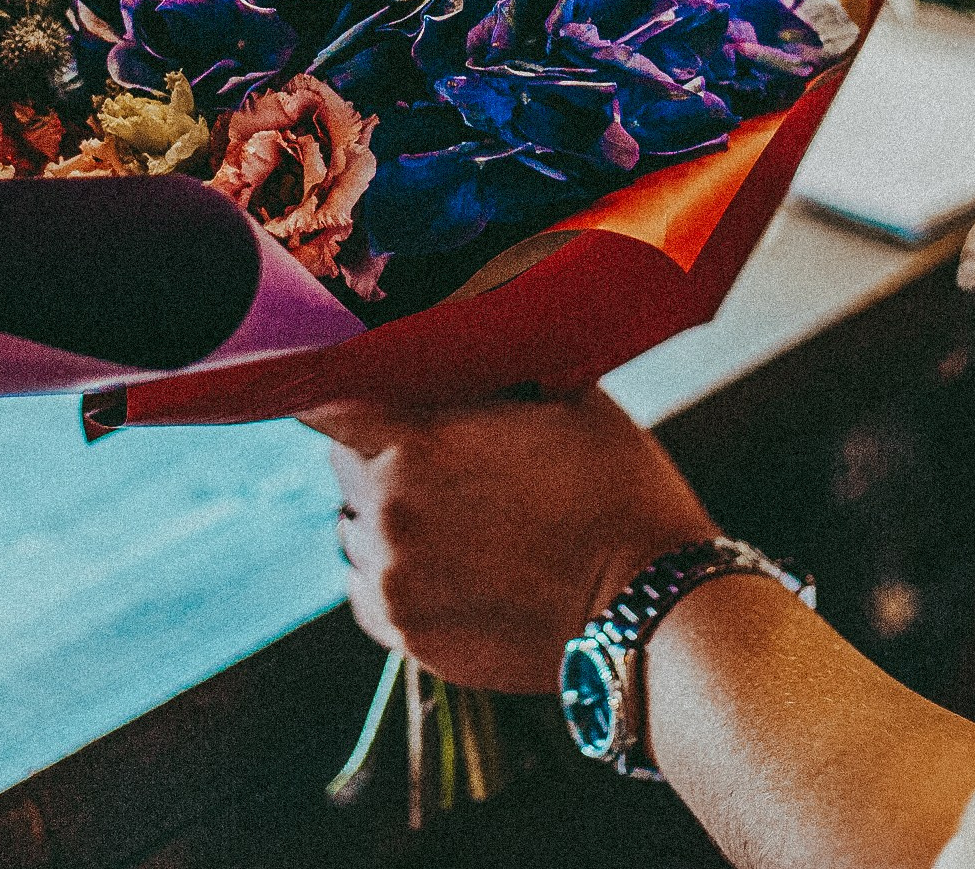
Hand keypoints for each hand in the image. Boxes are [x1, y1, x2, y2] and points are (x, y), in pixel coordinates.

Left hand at [306, 387, 716, 693]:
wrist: (647, 604)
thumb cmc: (614, 484)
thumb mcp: (558, 394)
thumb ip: (487, 370)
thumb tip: (451, 339)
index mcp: (415, 441)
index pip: (326, 403)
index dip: (341, 391)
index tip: (357, 387)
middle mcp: (386, 512)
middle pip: (345, 465)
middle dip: (380, 453)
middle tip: (443, 457)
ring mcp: (391, 580)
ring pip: (354, 529)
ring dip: (386, 515)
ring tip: (454, 517)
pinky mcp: (404, 634)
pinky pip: (369, 587)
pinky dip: (396, 572)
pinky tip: (452, 564)